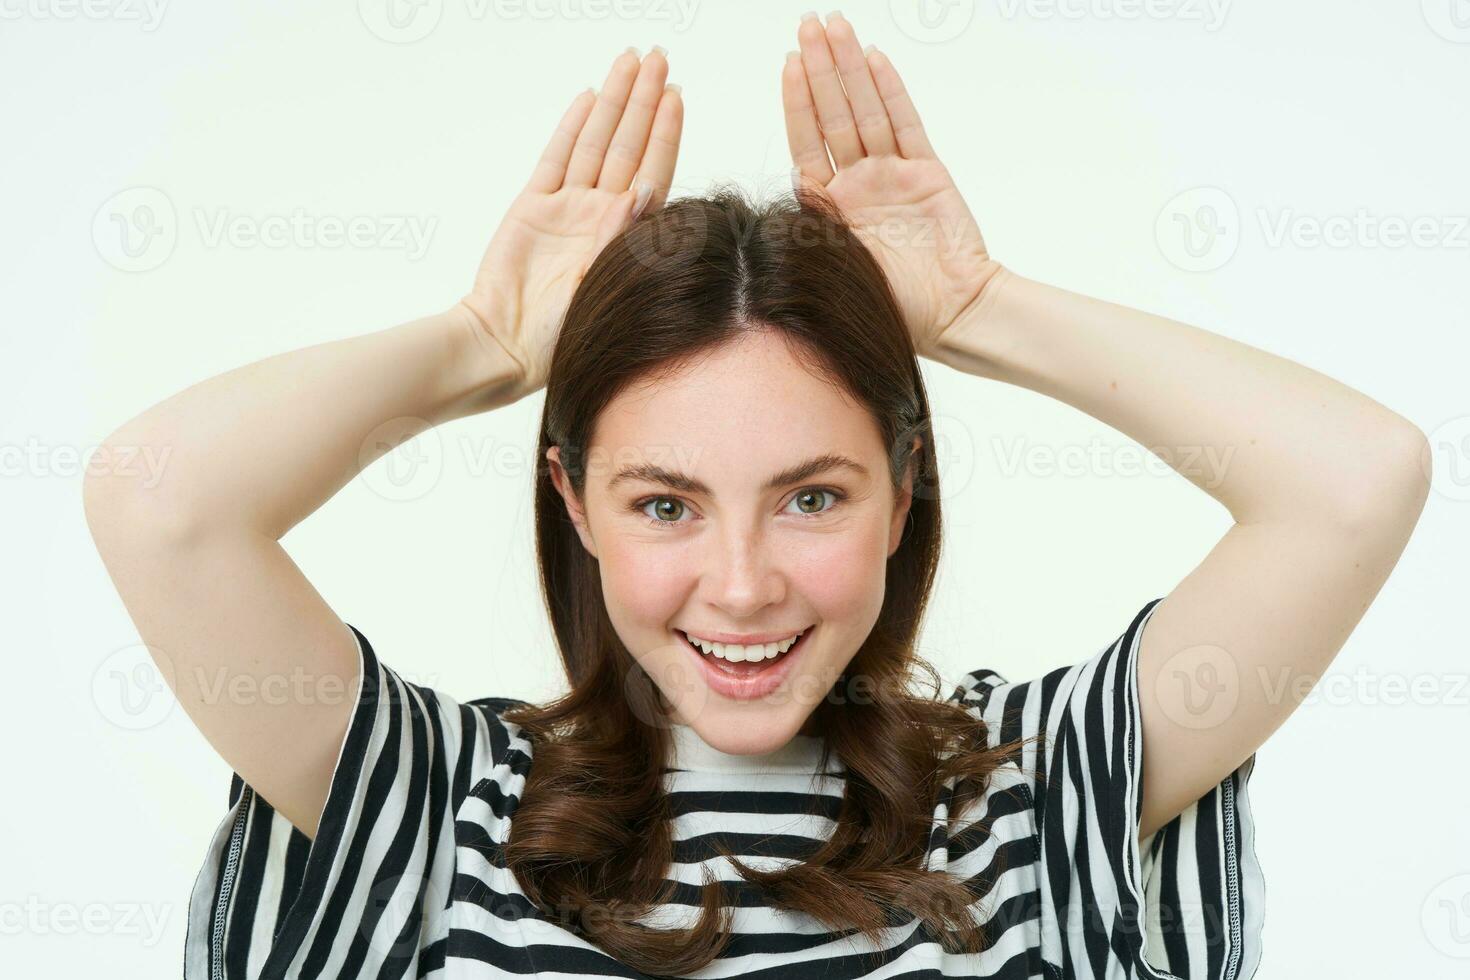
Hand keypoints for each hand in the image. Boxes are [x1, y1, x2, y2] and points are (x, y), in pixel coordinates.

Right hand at [457, 48, 682, 394]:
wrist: (505, 346)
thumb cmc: (560, 334)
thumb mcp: (603, 286)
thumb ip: (622, 239)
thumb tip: (644, 192)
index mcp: (624, 235)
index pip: (653, 171)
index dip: (666, 132)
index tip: (678, 94)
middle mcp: (600, 214)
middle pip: (628, 145)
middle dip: (644, 100)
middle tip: (659, 57)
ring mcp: (567, 208)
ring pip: (596, 142)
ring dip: (614, 102)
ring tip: (630, 62)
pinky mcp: (532, 207)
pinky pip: (556, 157)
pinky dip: (572, 126)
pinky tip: (590, 96)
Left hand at [783, 13, 1000, 357]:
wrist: (952, 312)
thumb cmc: (894, 304)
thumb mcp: (832, 268)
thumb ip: (805, 235)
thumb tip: (757, 222)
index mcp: (830, 209)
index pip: (807, 144)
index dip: (798, 103)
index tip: (787, 64)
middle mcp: (859, 185)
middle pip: (835, 116)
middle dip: (820, 69)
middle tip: (809, 25)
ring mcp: (892, 176)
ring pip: (866, 111)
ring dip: (850, 69)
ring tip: (836, 28)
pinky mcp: (927, 173)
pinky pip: (905, 124)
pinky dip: (890, 91)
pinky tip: (875, 59)